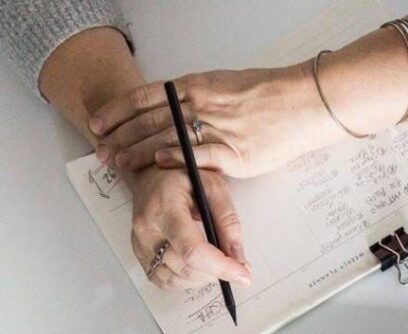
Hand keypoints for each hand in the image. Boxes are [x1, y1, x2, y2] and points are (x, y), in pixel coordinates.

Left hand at [90, 66, 337, 178]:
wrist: (302, 103)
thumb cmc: (271, 98)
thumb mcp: (226, 88)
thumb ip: (200, 101)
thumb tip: (180, 114)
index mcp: (197, 87)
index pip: (146, 97)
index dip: (119, 111)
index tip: (99, 123)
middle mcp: (201, 105)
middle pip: (149, 120)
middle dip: (120, 137)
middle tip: (100, 151)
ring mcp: (217, 129)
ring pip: (167, 138)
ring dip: (139, 152)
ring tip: (119, 163)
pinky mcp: (235, 153)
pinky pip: (199, 154)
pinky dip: (176, 159)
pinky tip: (159, 165)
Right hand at [126, 165, 250, 289]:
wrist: (152, 177)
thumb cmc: (183, 178)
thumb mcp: (213, 187)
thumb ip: (228, 222)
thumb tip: (239, 259)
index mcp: (164, 208)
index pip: (193, 250)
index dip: (220, 267)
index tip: (242, 275)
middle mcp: (147, 230)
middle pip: (186, 269)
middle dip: (216, 273)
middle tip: (233, 265)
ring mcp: (140, 246)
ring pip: (177, 280)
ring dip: (203, 278)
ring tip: (214, 261)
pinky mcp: (141, 257)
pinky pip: (166, 282)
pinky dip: (187, 281)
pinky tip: (196, 266)